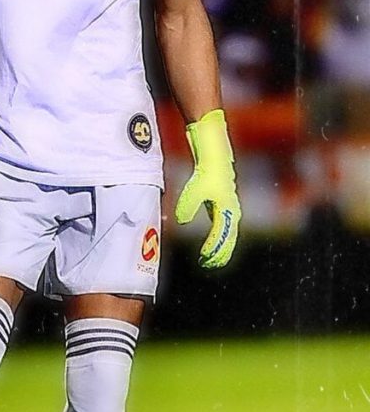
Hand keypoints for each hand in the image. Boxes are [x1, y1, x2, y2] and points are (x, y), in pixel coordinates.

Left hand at [174, 109, 240, 268]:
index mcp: (227, 207)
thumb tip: (182, 221)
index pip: (223, 235)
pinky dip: (217, 233)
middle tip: (209, 263)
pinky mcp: (220, 197)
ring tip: (210, 256)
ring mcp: (226, 202)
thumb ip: (190, 205)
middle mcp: (230, 207)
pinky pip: (220, 221)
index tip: (205, 259)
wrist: (212, 147)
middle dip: (220, 251)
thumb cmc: (208, 166)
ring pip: (225, 229)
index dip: (215, 249)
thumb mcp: (196, 187)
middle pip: (227, 235)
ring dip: (219, 244)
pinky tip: (210, 239)